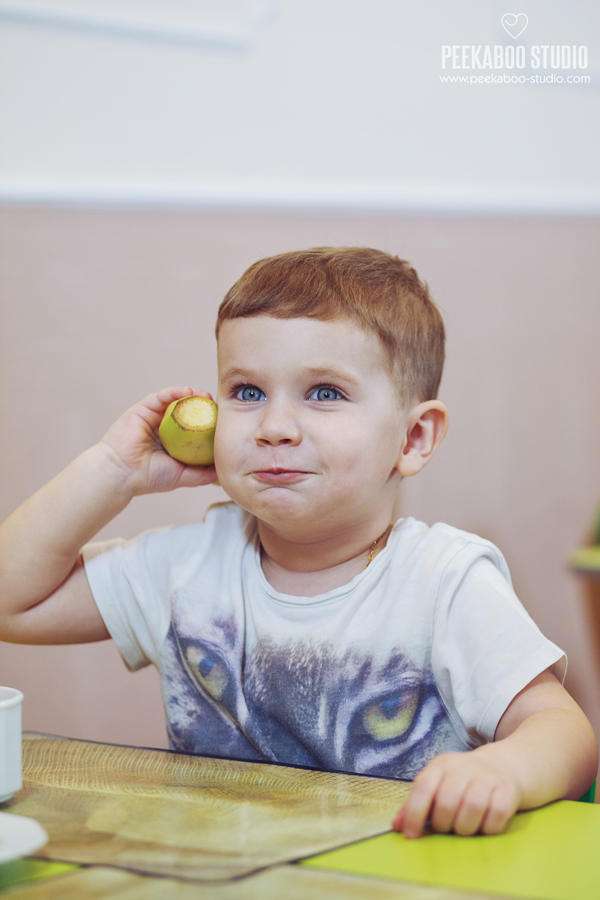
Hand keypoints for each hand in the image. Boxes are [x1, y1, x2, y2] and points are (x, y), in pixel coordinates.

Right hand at [99, 387, 218, 495]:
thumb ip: (202, 474)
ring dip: (192, 396)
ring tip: (206, 397)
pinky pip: (162, 396)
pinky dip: (176, 392)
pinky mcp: (143, 409)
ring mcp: (154, 418)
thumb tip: (223, 472)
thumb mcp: (182, 477)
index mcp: (173, 443)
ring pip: (176, 402)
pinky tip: (188, 392)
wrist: (122, 473)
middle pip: (187, 413)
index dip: (209, 423)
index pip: (194, 429)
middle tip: (217, 407)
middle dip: (203, 408)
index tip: (222, 421)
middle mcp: (164, 429)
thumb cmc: (149, 477)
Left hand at [391, 750, 520, 838]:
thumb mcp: (438, 784)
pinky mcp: (508, 790)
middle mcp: (463, 767)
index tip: (412, 834)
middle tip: (446, 827)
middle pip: (447, 802)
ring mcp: (487, 777)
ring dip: (465, 828)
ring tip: (463, 827)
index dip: (414, 813)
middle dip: (443, 824)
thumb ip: (416, 803)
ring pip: (472, 808)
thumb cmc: (464, 781)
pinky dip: (488, 827)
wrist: (505, 765)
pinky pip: (496, 815)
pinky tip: (484, 824)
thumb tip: (397, 826)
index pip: (423, 786)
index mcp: (441, 765)